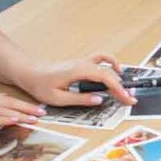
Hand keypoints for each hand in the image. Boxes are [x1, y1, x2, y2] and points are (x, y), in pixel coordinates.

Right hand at [0, 90, 45, 135]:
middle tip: (43, 112)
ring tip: (35, 119)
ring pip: (3, 110)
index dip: (23, 103)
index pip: (7, 99)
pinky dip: (4, 119)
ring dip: (20, 114)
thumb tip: (2, 99)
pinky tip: (14, 120)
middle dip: (27, 108)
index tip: (37, 108)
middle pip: (9, 103)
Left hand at [19, 55, 134, 107]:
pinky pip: (101, 60)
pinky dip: (111, 64)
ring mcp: (83, 62)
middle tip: (130, 100)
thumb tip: (99, 100)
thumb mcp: (58, 98)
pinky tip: (115, 71)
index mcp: (78, 71)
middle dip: (122, 87)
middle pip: (109, 73)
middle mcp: (83, 64)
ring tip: (125, 89)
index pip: (105, 78)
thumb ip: (80, 99)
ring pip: (107, 66)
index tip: (127, 99)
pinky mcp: (82, 64)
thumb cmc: (40, 84)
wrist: (30, 72)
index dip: (119, 89)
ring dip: (118, 77)